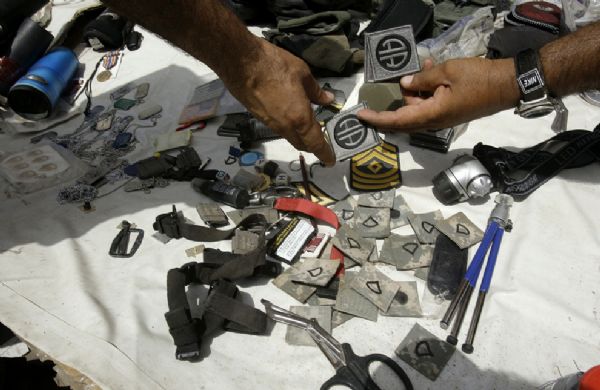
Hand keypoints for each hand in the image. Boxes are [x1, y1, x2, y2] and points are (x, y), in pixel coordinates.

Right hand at [222, 38, 335, 164]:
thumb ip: (316, 91)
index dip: (324, 153)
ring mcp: (270, 123)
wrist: (241, 64)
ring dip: (299, 136)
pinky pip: (278, 128)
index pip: (315, 143)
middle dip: (312, 146)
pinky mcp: (259, 117)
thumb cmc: (275, 65)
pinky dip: (288, 127)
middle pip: (301, 144)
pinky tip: (289, 114)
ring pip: (289, 136)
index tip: (330, 161)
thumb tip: (327, 100)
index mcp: (300, 118)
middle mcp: (285, 126)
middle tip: (321, 141)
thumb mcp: (302, 73)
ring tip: (307, 127)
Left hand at [357, 57, 519, 130]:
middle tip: (404, 77)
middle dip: (400, 97)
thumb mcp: (447, 72)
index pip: (396, 120)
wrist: (508, 85)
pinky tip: (430, 69)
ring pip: (417, 107)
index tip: (361, 116)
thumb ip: (423, 78)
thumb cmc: (479, 79)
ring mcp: (443, 118)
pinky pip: (429, 104)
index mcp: (431, 114)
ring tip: (424, 66)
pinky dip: (426, 90)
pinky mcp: (450, 112)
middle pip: (405, 114)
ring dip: (416, 89)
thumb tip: (405, 83)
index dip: (377, 119)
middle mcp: (434, 121)